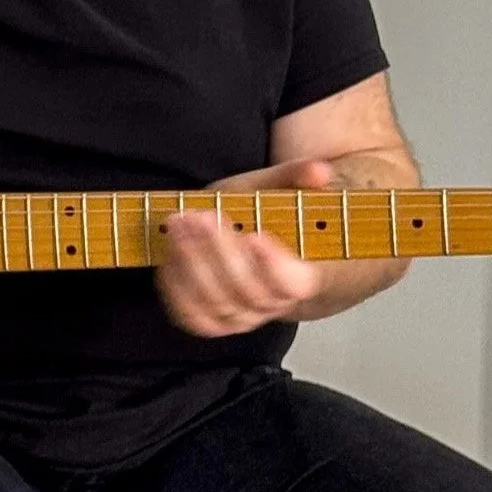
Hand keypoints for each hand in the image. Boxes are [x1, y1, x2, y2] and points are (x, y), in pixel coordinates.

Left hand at [156, 159, 331, 337]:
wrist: (251, 251)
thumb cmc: (265, 218)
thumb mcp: (277, 190)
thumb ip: (297, 178)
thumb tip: (320, 170)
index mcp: (301, 277)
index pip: (294, 282)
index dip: (275, 264)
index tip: (256, 235)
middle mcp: (272, 304)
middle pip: (248, 289)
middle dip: (221, 250)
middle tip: (203, 217)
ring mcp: (240, 318)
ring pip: (217, 301)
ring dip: (193, 261)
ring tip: (180, 224)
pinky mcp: (208, 321)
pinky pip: (189, 313)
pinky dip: (176, 284)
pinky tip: (171, 250)